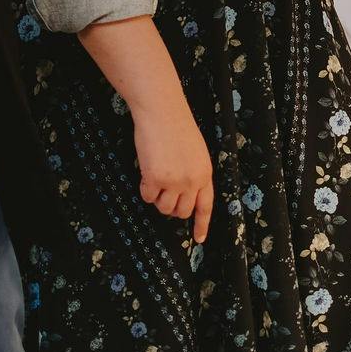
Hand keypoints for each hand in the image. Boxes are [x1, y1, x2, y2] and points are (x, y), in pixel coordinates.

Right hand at [134, 102, 213, 242]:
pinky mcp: (155, 179)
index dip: (201, 224)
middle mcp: (192, 181)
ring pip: (163, 207)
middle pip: (181, 211)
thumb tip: (183, 196)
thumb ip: (193, 174)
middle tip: (164, 191)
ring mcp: (174, 182)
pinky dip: (144, 187)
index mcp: (205, 173)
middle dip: (171, 207)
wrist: (162, 112)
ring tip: (155, 176)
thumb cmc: (176, 127)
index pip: (206, 206)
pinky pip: (147, 196)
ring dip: (157, 197)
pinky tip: (147, 168)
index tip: (199, 238)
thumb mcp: (195, 152)